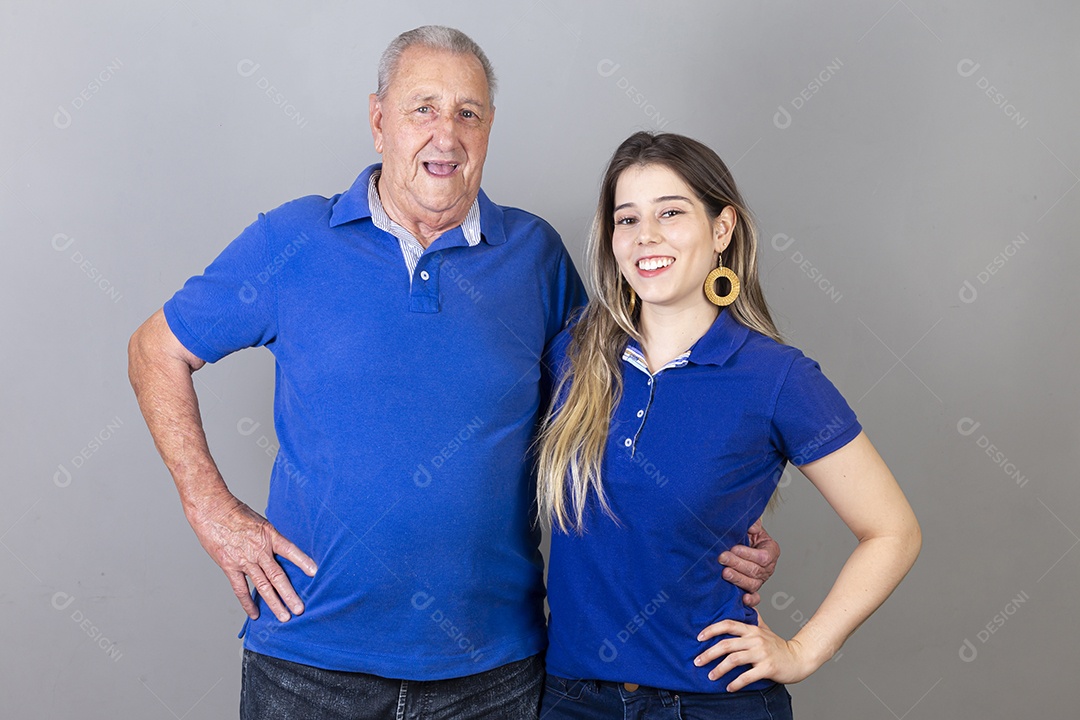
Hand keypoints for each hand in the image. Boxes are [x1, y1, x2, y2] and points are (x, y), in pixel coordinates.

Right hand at [187, 491, 316, 621]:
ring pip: (262, 586)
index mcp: (269, 536)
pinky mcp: (230, 566)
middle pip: (278, 576)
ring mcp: (244, 560)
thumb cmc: (236, 513)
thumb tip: (280, 552)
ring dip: (274, 603)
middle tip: (299, 609)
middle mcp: (259, 550)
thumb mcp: (261, 522)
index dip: (303, 561)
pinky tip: (255, 613)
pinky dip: (248, 602)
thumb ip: (270, 539)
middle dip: (289, 594)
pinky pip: (240, 588)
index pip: (290, 550)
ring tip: (284, 617)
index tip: (314, 572)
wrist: (212, 510)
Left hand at [694, 612, 812, 691]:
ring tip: (710, 676)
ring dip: (719, 669)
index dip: (711, 630)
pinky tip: (728, 687)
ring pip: (734, 660)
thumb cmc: (778, 645)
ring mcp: (762, 653)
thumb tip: (742, 601)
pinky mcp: (768, 668)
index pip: (728, 625)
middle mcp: (755, 639)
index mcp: (752, 629)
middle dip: (709, 653)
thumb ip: (752, 618)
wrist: (799, 658)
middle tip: (697, 661)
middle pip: (726, 644)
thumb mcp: (764, 629)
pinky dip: (736, 683)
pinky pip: (747, 676)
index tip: (699, 637)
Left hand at [718, 518, 779, 607]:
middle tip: (722, 558)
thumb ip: (753, 524)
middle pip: (756, 570)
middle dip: (737, 564)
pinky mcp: (753, 588)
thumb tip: (752, 527)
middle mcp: (768, 567)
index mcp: (771, 550)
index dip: (748, 554)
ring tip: (725, 573)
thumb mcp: (751, 526)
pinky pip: (756, 597)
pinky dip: (751, 600)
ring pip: (753, 584)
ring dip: (738, 579)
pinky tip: (743, 599)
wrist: (741, 542)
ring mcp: (761, 579)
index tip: (734, 548)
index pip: (763, 557)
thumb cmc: (747, 534)